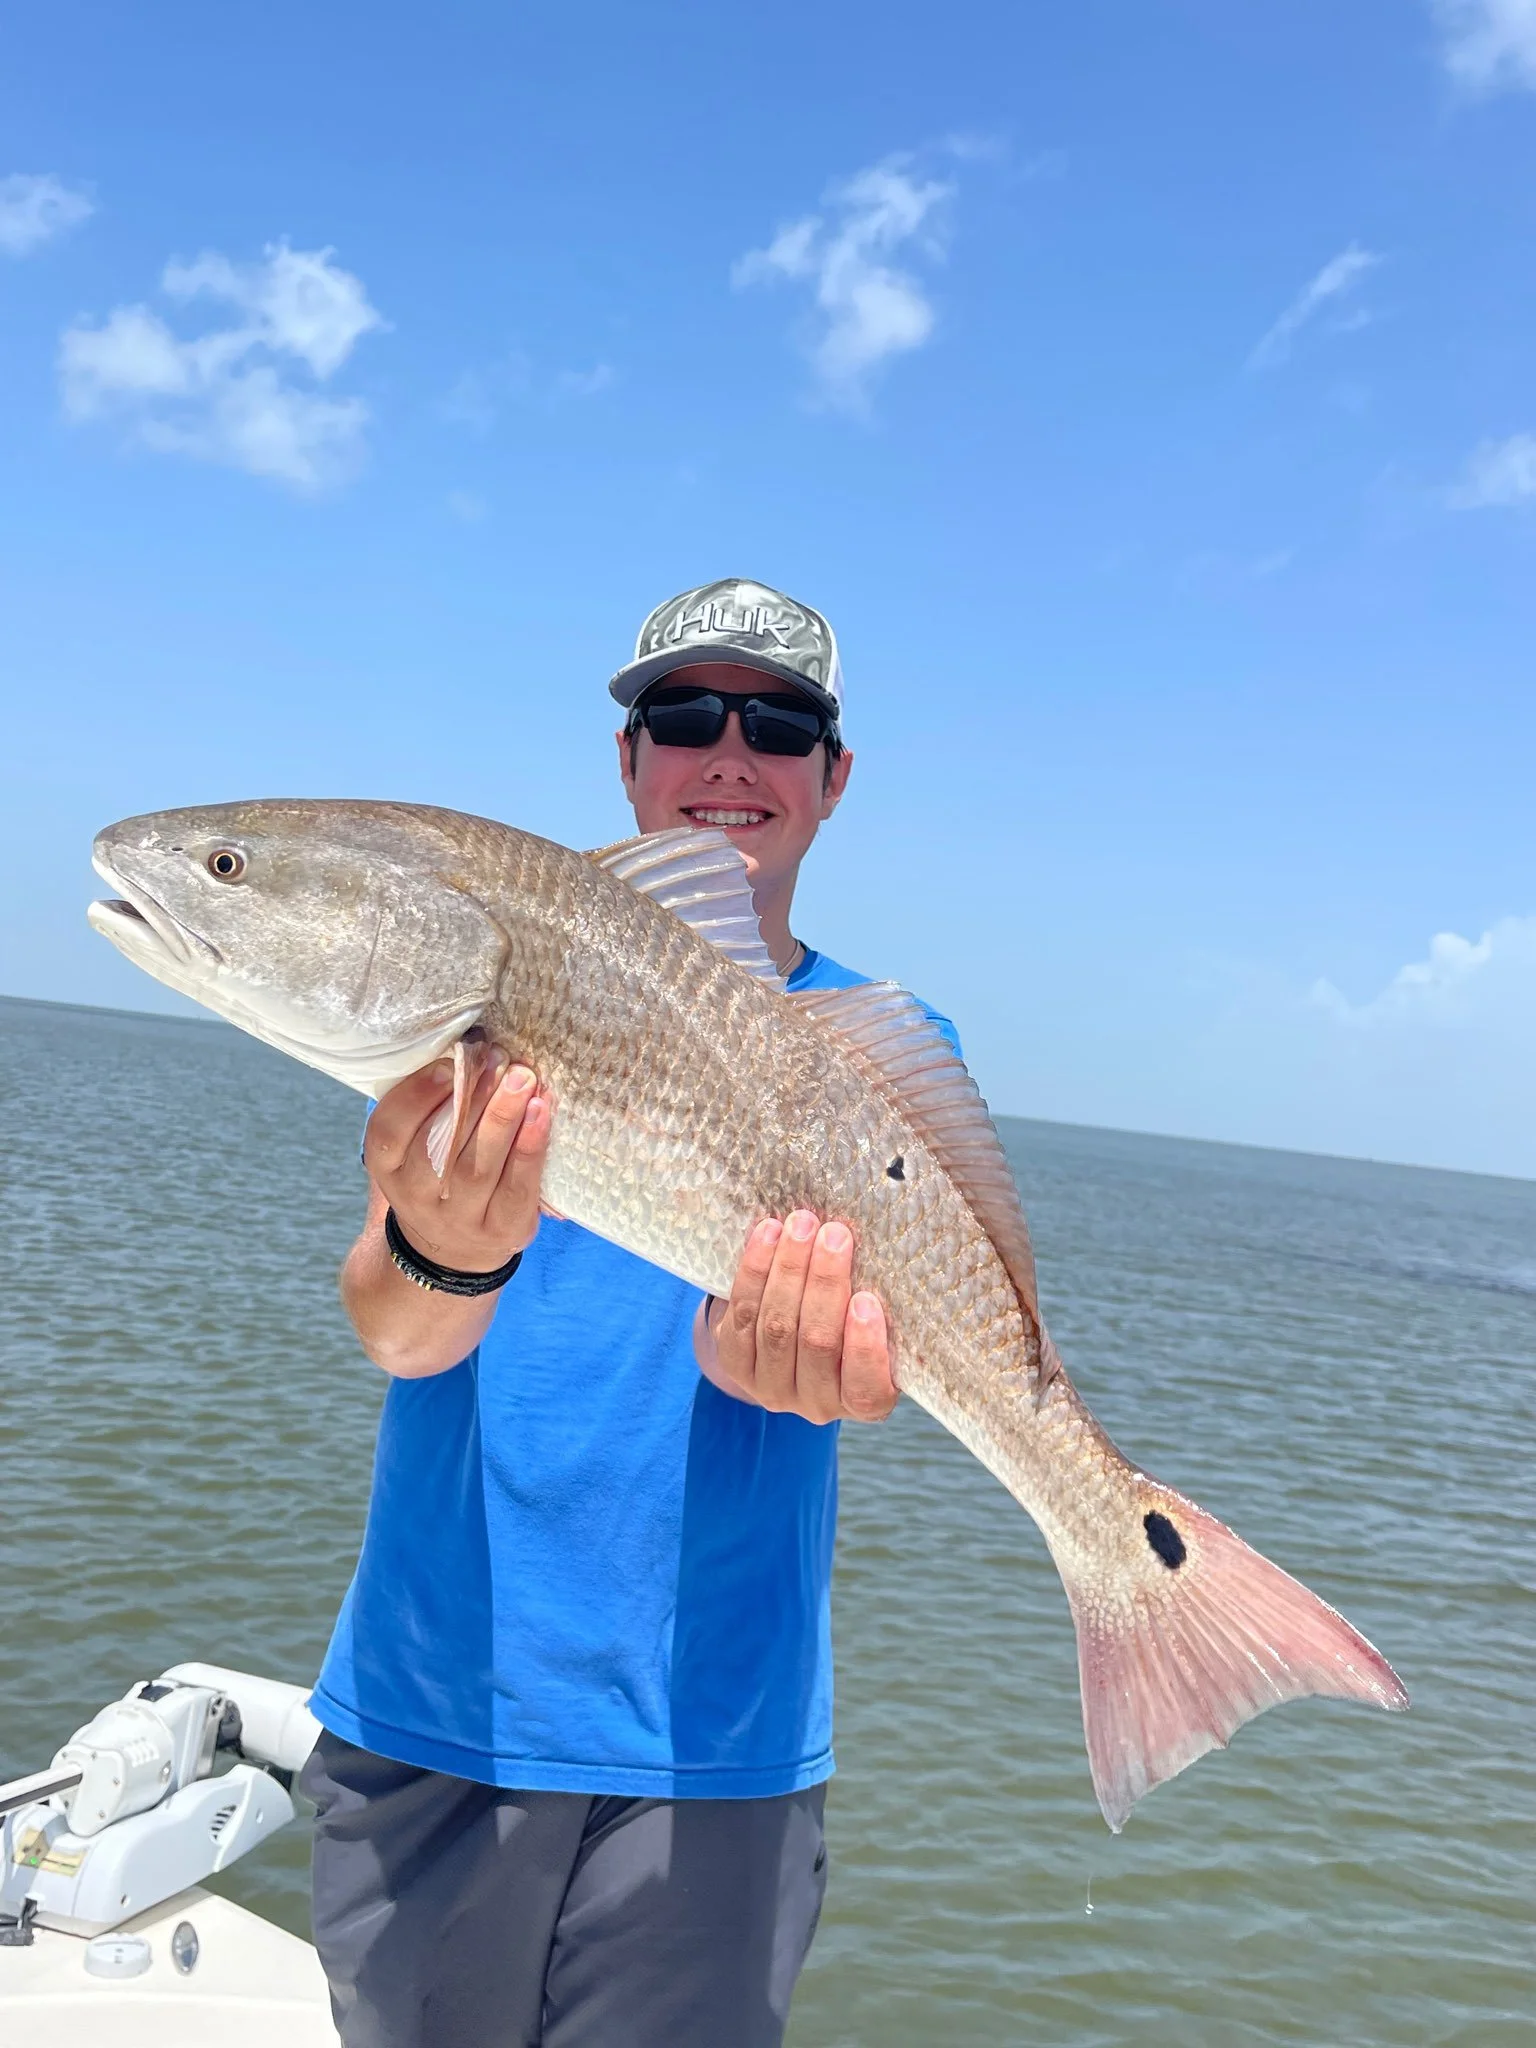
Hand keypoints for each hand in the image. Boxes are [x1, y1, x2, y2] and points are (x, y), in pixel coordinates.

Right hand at [364, 1052, 551, 1273]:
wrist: (454, 1250)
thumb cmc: (437, 1173)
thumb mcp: (413, 1146)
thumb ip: (426, 1105)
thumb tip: (461, 1046)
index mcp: (387, 1167)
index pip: (389, 1131)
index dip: (417, 1095)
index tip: (447, 1063)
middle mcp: (418, 1196)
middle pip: (440, 1145)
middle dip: (471, 1096)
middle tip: (496, 1057)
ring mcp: (461, 1218)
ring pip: (480, 1165)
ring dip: (503, 1116)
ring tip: (522, 1078)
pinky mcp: (502, 1230)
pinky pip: (518, 1187)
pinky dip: (531, 1148)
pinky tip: (541, 1112)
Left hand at [697, 1211, 895, 1424]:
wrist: (795, 1333)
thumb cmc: (852, 1322)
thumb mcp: (877, 1324)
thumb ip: (877, 1306)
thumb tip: (880, 1251)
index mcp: (864, 1401)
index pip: (865, 1389)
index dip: (864, 1347)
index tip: (865, 1300)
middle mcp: (817, 1404)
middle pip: (816, 1343)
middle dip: (824, 1283)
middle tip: (834, 1235)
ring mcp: (771, 1388)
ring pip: (776, 1326)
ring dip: (788, 1269)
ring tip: (801, 1225)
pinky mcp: (735, 1364)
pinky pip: (741, 1314)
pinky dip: (754, 1270)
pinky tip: (768, 1234)